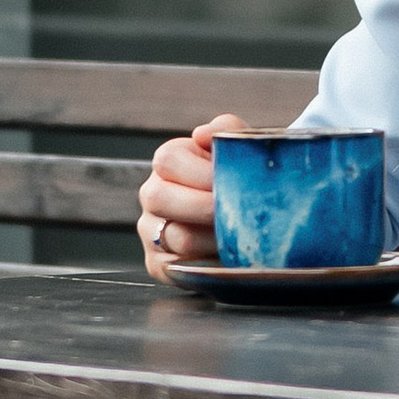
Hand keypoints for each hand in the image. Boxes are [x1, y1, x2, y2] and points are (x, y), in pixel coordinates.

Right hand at [137, 115, 242, 277]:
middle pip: (160, 199)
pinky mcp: (159, 264)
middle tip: (240, 214)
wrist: (247, 211)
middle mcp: (152, 195)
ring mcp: (151, 231)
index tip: (233, 184)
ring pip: (177, 238)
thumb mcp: (238, 146)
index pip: (168, 162)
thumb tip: (202, 134)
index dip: (202, 173)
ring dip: (215, 239)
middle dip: (205, 207)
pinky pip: (179, 269)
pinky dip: (210, 265)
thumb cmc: (240, 174)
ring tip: (245, 237)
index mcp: (167, 162)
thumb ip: (225, 130)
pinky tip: (233, 258)